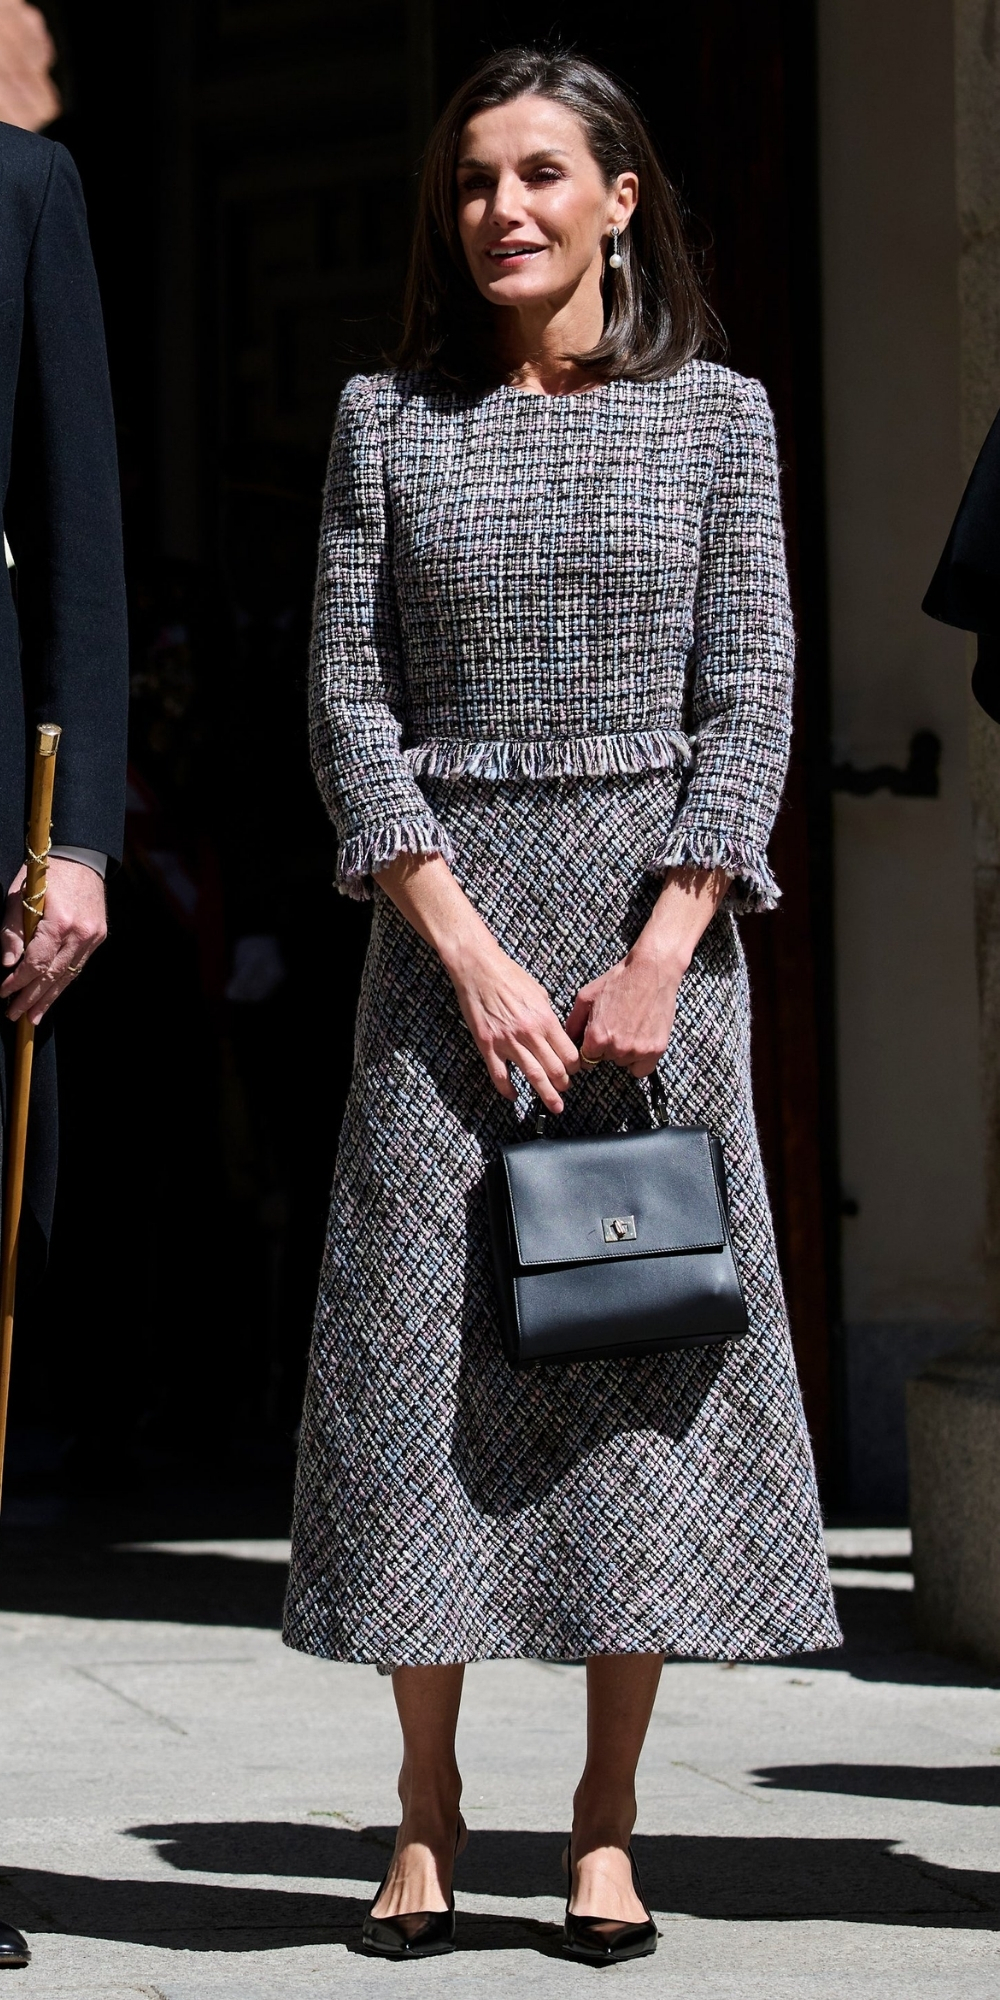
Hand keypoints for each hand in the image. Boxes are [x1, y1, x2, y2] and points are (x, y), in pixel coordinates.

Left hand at [1, 857, 107, 1024]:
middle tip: (14, 1015)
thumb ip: (12, 932)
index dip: (18, 982)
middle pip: (52, 975)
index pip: (36, 963)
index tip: (3, 992)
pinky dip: (62, 983)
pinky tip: (51, 995)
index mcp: (59, 921)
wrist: (81, 858)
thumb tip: (8, 965)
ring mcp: (92, 937)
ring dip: (48, 998)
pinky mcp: (98, 937)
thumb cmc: (45, 874)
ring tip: (33, 1017)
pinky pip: (77, 966)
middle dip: (31, 998)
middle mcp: (79, 933)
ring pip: (67, 976)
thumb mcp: (19, 896)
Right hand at [448, 932, 580, 1113]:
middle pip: (555, 1068)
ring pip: (533, 1076)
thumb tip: (557, 1035)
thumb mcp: (539, 993)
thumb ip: (549, 1017)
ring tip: (554, 1105)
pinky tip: (514, 1095)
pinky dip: (508, 1090)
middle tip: (566, 1092)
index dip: (576, 1066)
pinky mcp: (487, 1045)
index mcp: (545, 1019)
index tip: (576, 1071)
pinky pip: (499, 1075)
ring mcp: (507, 1041)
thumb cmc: (509, 976)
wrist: (478, 968)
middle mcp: (529, 1033)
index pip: (569, 1053)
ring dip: (546, 1094)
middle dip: (564, 1084)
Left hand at [565, 939, 684, 1076]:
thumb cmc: (619, 980)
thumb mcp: (586, 997)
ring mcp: (638, 1050)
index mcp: (597, 1037)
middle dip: (607, 1047)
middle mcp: (617, 1047)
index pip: (586, 1059)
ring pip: (624, 1063)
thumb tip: (568, 1041)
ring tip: (630, 1027)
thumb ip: (574, 1023)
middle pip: (606, 1059)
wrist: (652, 970)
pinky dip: (640, 1060)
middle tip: (616, 1025)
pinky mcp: (656, 1050)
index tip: (595, 1039)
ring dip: (624, 1052)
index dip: (590, 1048)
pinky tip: (639, 1041)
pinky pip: (642, 1069)